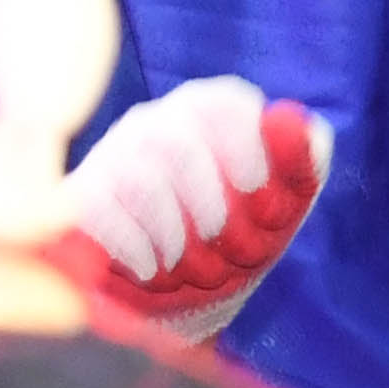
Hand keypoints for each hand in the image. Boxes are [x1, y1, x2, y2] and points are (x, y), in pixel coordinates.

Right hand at [54, 79, 331, 343]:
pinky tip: (150, 268)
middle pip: (179, 142)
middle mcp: (158, 122)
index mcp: (210, 112)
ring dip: (172, 234)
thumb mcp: (280, 204)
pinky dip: (136, 249)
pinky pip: (104, 212)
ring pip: (142, 179)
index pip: (224, 103)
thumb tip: (304, 130)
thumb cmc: (235, 233)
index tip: (255, 188)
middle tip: (222, 240)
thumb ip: (303, 164)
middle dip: (207, 202)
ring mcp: (115, 155)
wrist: (165, 284)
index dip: (244, 142)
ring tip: (185, 265)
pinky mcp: (84, 194)